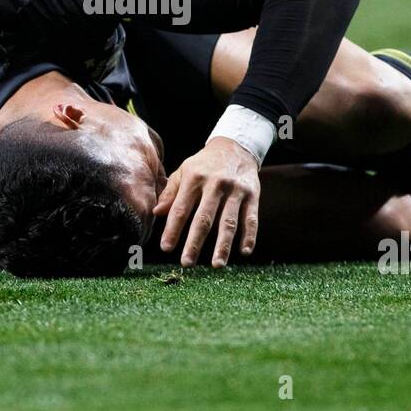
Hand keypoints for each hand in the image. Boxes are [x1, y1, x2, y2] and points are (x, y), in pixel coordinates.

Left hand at [154, 137, 260, 267]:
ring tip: (217, 265)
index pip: (181, 208)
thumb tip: (157, 213)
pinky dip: (249, 236)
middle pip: (204, 218)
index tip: (166, 248)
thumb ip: (171, 192)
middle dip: (195, 242)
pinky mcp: (253, 194)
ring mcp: (235, 190)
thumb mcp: (184, 171)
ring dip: (223, 245)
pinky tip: (244, 252)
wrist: (235, 146)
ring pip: (229, 222)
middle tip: (187, 263)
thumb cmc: (204, 164)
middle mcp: (215, 184)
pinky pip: (251, 218)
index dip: (173, 229)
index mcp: (194, 178)